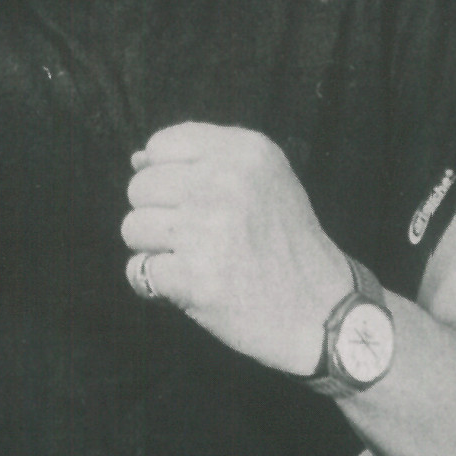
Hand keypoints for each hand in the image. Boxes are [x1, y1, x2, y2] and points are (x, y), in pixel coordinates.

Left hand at [121, 123, 354, 376]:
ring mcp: (208, 230)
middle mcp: (225, 183)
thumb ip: (204, 161)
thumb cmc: (287, 243)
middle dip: (157, 215)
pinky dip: (154, 283)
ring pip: (132, 227)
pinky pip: (138, 270)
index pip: (162, 144)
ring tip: (191, 259)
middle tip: (193, 236)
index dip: (162, 174)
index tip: (188, 198)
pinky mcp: (195, 277)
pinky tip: (188, 285)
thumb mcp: (265, 180)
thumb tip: (137, 159)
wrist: (323, 311)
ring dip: (153, 249)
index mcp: (246, 152)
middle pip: (140, 187)